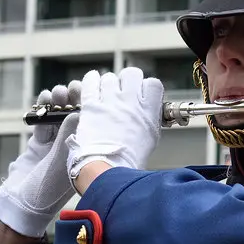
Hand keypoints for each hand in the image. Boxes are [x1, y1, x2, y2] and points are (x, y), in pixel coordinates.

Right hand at [0, 82, 81, 237]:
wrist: (21, 206)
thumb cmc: (47, 190)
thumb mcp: (61, 161)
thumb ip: (68, 136)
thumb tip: (79, 112)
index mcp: (88, 155)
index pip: (94, 124)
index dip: (92, 106)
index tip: (90, 91)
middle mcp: (75, 149)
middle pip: (78, 117)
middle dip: (73, 100)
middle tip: (70, 89)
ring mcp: (57, 146)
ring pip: (59, 117)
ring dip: (57, 103)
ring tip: (55, 94)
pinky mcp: (39, 146)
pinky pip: (42, 123)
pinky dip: (42, 111)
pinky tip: (43, 100)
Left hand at [67, 68, 163, 183]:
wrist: (107, 169)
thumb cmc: (129, 160)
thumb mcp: (150, 138)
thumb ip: (150, 120)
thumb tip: (150, 112)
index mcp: (148, 110)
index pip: (153, 84)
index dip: (146, 88)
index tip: (142, 93)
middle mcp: (130, 101)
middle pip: (132, 74)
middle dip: (127, 80)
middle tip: (123, 90)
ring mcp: (110, 102)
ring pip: (110, 78)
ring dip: (107, 84)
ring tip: (105, 93)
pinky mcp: (91, 106)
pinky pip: (90, 82)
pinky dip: (90, 79)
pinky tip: (91, 80)